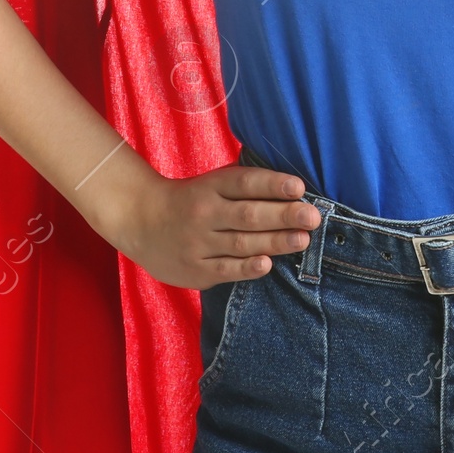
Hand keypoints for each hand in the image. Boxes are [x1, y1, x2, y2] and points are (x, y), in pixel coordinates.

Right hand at [110, 164, 322, 291]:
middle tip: (313, 217)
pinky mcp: (195, 269)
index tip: (298, 187)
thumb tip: (293, 191)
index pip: (245, 182)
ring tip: (302, 240)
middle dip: (284, 215)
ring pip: (242, 243)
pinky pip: (225, 269)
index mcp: (211, 186)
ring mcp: (198, 242)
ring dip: (275, 242)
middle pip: (249, 214)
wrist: (140, 220)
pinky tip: (267, 264)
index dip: (272, 184)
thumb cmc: (191, 199)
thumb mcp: (212, 183)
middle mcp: (205, 212)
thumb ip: (246, 186)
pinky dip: (247, 268)